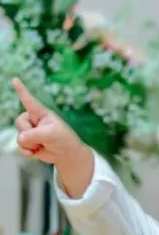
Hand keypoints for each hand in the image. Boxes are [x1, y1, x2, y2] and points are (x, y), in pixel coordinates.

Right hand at [14, 78, 93, 197]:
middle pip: (19, 123)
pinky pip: (19, 147)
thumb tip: (20, 139)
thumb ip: (34, 135)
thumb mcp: (51, 134)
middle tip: (42, 138)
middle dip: (28, 133)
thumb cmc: (63, 139)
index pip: (29, 100)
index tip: (15, 79)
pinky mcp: (28, 143)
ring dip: (29, 145)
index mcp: (41, 113)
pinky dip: (27, 152)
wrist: (67, 154)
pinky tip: (36, 152)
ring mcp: (30, 132)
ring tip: (42, 145)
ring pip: (19, 137)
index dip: (21, 90)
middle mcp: (33, 120)